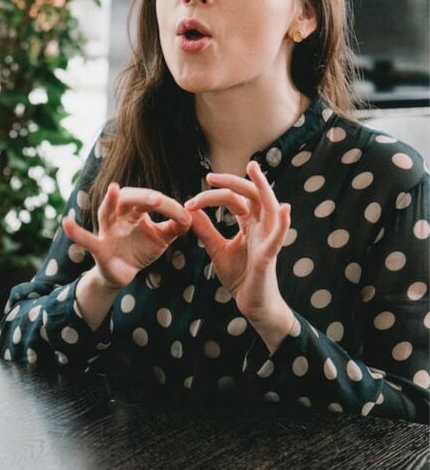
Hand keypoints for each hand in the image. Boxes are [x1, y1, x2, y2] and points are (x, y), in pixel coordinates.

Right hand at [62, 183, 192, 290]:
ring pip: (106, 211)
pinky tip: (65, 224)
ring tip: (113, 190)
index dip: (169, 207)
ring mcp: (106, 230)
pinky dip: (76, 232)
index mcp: (136, 210)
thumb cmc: (141, 249)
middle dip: (143, 197)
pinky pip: (86, 239)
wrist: (123, 274)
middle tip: (158, 199)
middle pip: (128, 198)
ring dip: (110, 201)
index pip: (152, 200)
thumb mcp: (162, 237)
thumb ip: (176, 226)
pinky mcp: (98, 247)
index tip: (186, 217)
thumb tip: (192, 216)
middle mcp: (119, 215)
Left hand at [184, 161, 294, 350]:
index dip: (213, 196)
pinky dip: (283, 223)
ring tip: (255, 170)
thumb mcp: (217, 249)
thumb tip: (190, 210)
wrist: (252, 304)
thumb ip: (206, 230)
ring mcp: (268, 240)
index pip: (234, 200)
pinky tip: (285, 209)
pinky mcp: (269, 256)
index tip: (190, 200)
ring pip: (270, 207)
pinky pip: (279, 238)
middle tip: (210, 176)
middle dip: (233, 182)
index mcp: (249, 225)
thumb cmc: (240, 276)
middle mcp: (261, 227)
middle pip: (251, 196)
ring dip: (263, 188)